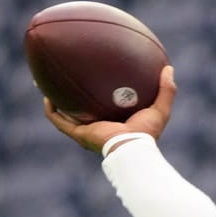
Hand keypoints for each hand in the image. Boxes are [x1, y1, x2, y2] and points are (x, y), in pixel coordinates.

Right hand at [45, 65, 176, 153]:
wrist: (131, 149)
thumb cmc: (147, 133)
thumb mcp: (160, 108)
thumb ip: (166, 89)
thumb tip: (169, 67)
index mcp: (116, 122)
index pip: (106, 106)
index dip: (101, 93)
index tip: (99, 78)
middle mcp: (99, 126)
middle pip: (83, 109)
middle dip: (75, 95)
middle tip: (71, 77)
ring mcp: (87, 131)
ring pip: (67, 115)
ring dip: (57, 101)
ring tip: (50, 84)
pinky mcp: (79, 134)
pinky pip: (60, 121)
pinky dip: (52, 110)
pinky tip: (47, 96)